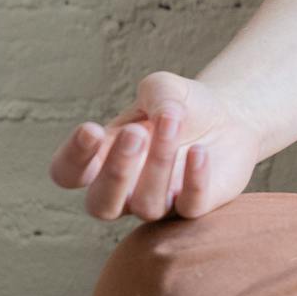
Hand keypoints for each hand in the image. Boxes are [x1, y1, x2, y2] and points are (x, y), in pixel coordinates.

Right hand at [48, 70, 264, 220]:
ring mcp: (159, 202)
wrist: (229, 117)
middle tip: (136, 134)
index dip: (72, 158)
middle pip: (100, 204)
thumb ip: (156, 93)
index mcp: (102, 158)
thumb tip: (164, 117)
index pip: (67, 173)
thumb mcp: (164, 87)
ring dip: (158, 166)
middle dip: (115, 171)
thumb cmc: (181, 106)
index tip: (91, 129)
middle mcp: (125, 189)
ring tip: (173, 124)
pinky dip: (193, 181)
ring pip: (146, 206)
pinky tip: (199, 151)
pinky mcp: (194, 207)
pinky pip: (189, 208)